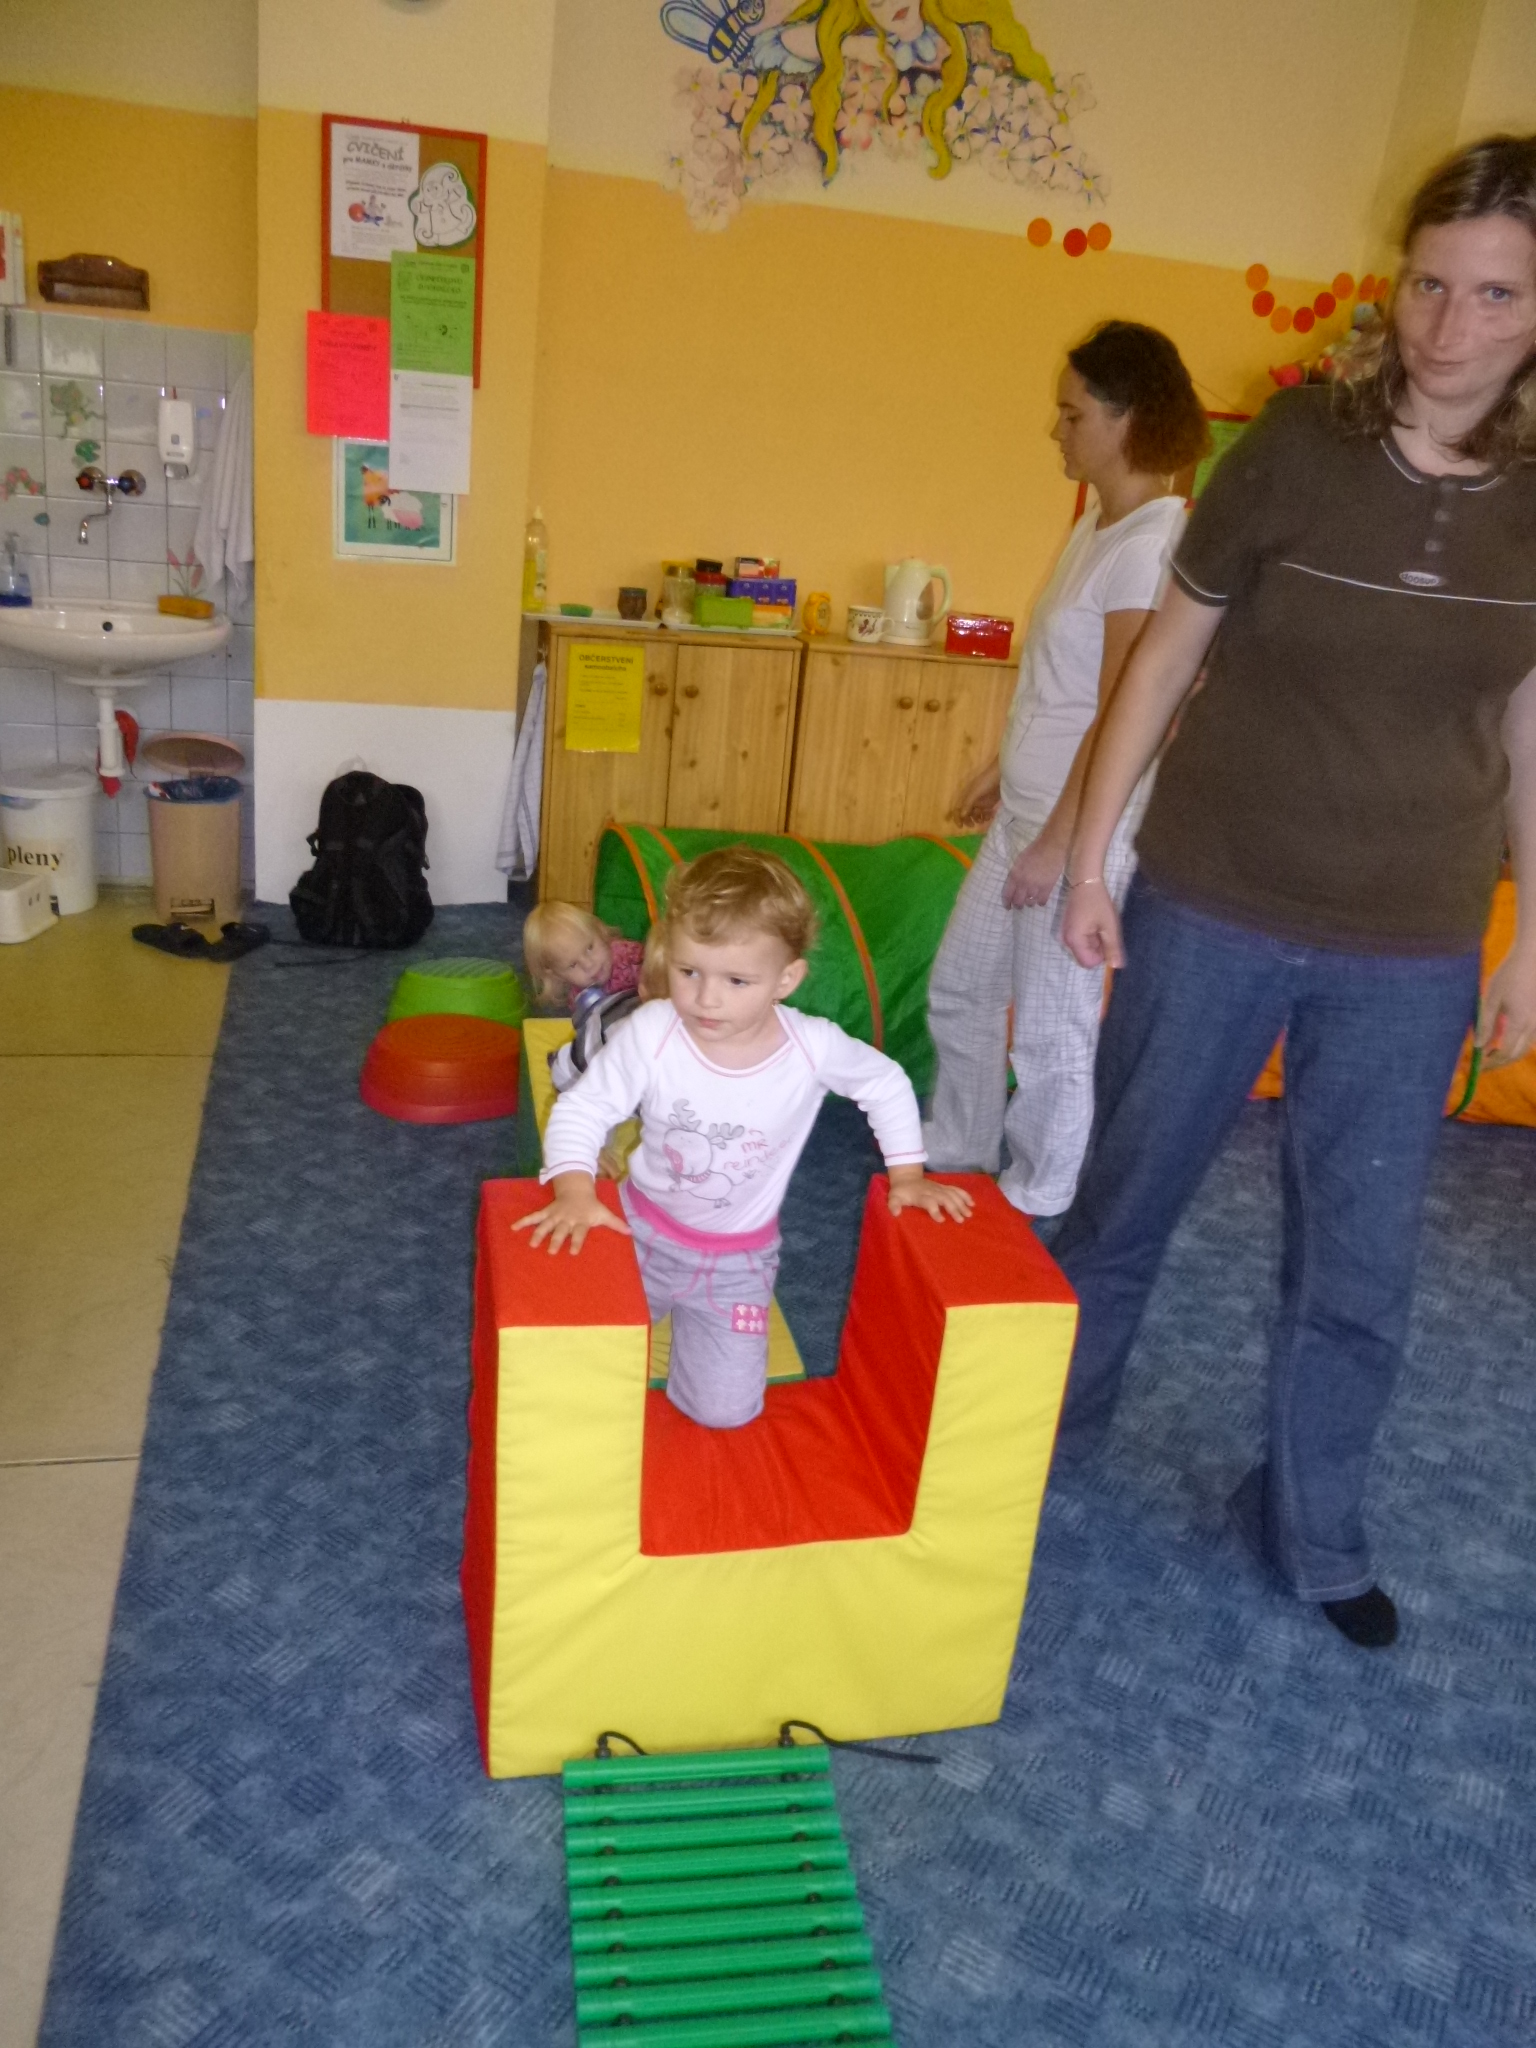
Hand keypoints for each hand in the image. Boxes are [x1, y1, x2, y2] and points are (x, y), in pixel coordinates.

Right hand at [511, 1175, 631, 1252]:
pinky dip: (524, 1221)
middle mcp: (567, 1219)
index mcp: (581, 1221)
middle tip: (552, 1251)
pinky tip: (513, 1228)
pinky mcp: (546, 1212)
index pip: (580, 1232)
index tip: (574, 1252)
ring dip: (539, 1233)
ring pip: (546, 1225)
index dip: (577, 1241)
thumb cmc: (591, 1206)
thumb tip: (631, 1232)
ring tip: (532, 1244)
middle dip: (556, 1240)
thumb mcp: (604, 1213)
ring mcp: (555, 1215)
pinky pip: (534, 1217)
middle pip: (561, 1230)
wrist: (577, 1189)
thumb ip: (616, 1224)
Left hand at [886, 1169, 973, 1223]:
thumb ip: (894, 1205)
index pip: (929, 1202)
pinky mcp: (943, 1187)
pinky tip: (972, 1203)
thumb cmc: (901, 1192)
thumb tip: (895, 1213)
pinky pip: (956, 1189)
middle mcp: (932, 1191)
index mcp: (920, 1195)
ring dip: (961, 1203)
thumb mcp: (893, 1198)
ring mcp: (939, 1188)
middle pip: (945, 1199)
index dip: (935, 1210)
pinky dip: (964, 1195)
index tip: (941, 1220)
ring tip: (969, 1214)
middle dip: (953, 1208)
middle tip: (961, 1220)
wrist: (907, 1177)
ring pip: (952, 1194)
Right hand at [949, 761, 1000, 828]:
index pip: (958, 809)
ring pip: (976, 815)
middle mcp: (972, 800)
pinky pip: (985, 813)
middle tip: (973, 825)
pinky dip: (986, 816)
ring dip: (978, 819)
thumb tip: (962, 816)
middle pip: (966, 814)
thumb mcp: (975, 792)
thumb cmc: (986, 781)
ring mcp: (981, 802)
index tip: (961, 826)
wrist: (1002, 775)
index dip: (957, 818)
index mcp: (966, 797)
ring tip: (984, 819)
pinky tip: (990, 816)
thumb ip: (968, 804)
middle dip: (968, 820)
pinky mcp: (990, 803)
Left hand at [1002, 835, 1065, 908]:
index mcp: (1014, 876)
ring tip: (1030, 902)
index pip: (1007, 894)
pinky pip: (1042, 901)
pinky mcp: (1047, 887)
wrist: (1051, 847)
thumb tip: (1014, 885)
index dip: (1007, 903)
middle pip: (1018, 901)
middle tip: (1020, 906)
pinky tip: (1040, 901)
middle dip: (1018, 905)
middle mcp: (1023, 883)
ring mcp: (1036, 887)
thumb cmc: (1034, 851)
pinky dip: (1040, 903)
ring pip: (1030, 903)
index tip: (1008, 907)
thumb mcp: (1018, 862)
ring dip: (1029, 904)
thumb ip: (1015, 874)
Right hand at [1060, 878, 1123, 969]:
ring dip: (1095, 942)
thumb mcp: (1110, 926)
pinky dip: (1089, 936)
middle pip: (1085, 957)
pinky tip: (1093, 922)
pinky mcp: (1068, 929)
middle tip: (1104, 930)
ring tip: (1099, 924)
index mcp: (1075, 941)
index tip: (1107, 940)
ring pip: (1084, 949)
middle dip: (1098, 948)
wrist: (1085, 882)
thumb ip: (1112, 948)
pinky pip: (1080, 940)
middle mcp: (1067, 941)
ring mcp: (1066, 934)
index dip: (1101, 956)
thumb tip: (1117, 966)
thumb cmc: (1098, 903)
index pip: (1088, 963)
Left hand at [1476, 948, 1535, 1068]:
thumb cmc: (1509, 975)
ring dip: (1508, 1055)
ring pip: (1525, 1048)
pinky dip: (1515, 1044)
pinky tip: (1500, 1040)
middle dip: (1499, 1063)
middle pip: (1517, 1054)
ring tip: (1489, 1055)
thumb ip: (1486, 1024)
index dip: (1490, 1063)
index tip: (1476, 1068)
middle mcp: (1533, 1025)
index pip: (1505, 1053)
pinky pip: (1529, 1038)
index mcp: (1520, 1022)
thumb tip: (1478, 1046)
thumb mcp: (1492, 999)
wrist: (1531, 958)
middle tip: (1481, 1066)